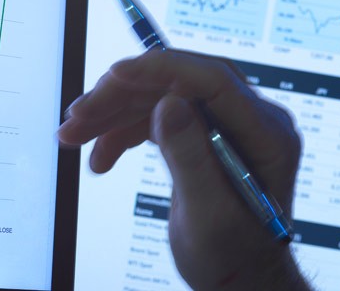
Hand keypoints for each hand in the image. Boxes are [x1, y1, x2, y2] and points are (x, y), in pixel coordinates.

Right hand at [58, 49, 309, 290]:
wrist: (239, 280)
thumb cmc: (234, 258)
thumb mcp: (209, 216)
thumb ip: (191, 158)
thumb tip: (170, 103)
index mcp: (266, 133)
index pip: (213, 80)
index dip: (162, 70)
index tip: (115, 74)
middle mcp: (249, 120)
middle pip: (178, 84)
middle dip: (123, 95)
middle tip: (78, 116)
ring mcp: (225, 125)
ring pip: (160, 97)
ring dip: (113, 114)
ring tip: (73, 136)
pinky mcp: (203, 133)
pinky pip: (158, 117)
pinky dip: (123, 132)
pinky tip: (101, 155)